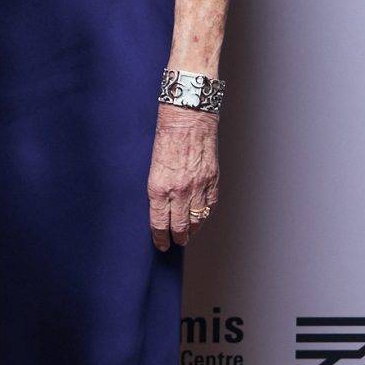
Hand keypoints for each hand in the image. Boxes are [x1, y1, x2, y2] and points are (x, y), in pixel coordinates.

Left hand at [147, 101, 217, 248]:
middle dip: (178, 238)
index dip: (160, 238)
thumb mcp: (152, 167)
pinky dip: (205, 214)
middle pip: (179, 226)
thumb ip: (158, 189)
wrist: (187, 120)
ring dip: (192, 229)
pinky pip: (210, 206)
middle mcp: (178, 191)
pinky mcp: (212, 180)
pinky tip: (201, 217)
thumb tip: (161, 209)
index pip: (159, 223)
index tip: (161, 245)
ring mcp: (197, 187)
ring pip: (196, 219)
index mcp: (158, 187)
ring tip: (189, 233)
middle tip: (177, 242)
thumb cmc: (165, 138)